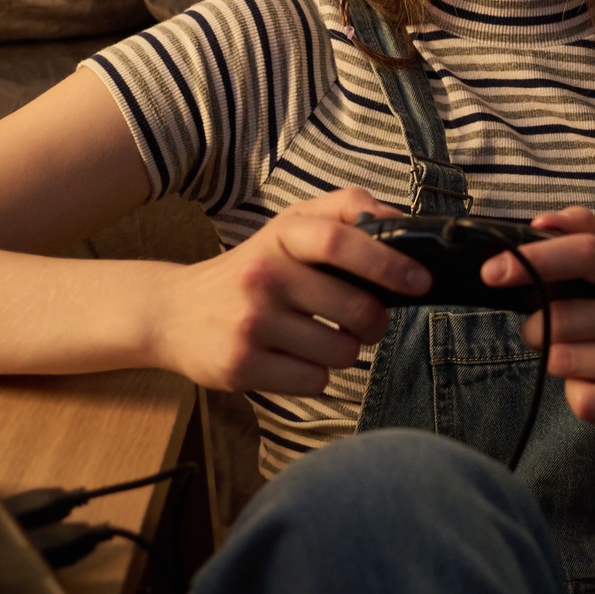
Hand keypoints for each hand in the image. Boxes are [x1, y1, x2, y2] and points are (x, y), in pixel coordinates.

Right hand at [148, 187, 426, 394]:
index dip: (390, 262)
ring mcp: (250, 322)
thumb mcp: (288, 228)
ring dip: (346, 351)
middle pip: (355, 308)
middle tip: (369, 323)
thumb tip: (400, 221)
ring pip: (341, 351)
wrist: (173, 312)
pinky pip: (314, 381)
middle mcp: (264, 274)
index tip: (421, 282)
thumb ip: (343, 212)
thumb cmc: (252, 269)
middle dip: (376, 322)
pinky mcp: (240, 365)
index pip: (344, 242)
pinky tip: (295, 360)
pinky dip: (317, 376)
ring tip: (322, 340)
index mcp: (282, 235)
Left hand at [481, 208, 594, 433]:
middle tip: (559, 330)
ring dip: (560, 360)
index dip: (533, 260)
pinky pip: (584, 402)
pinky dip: (579, 395)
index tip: (491, 272)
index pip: (586, 254)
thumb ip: (585, 234)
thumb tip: (540, 223)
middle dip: (539, 327)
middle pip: (560, 319)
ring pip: (564, 362)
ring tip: (588, 355)